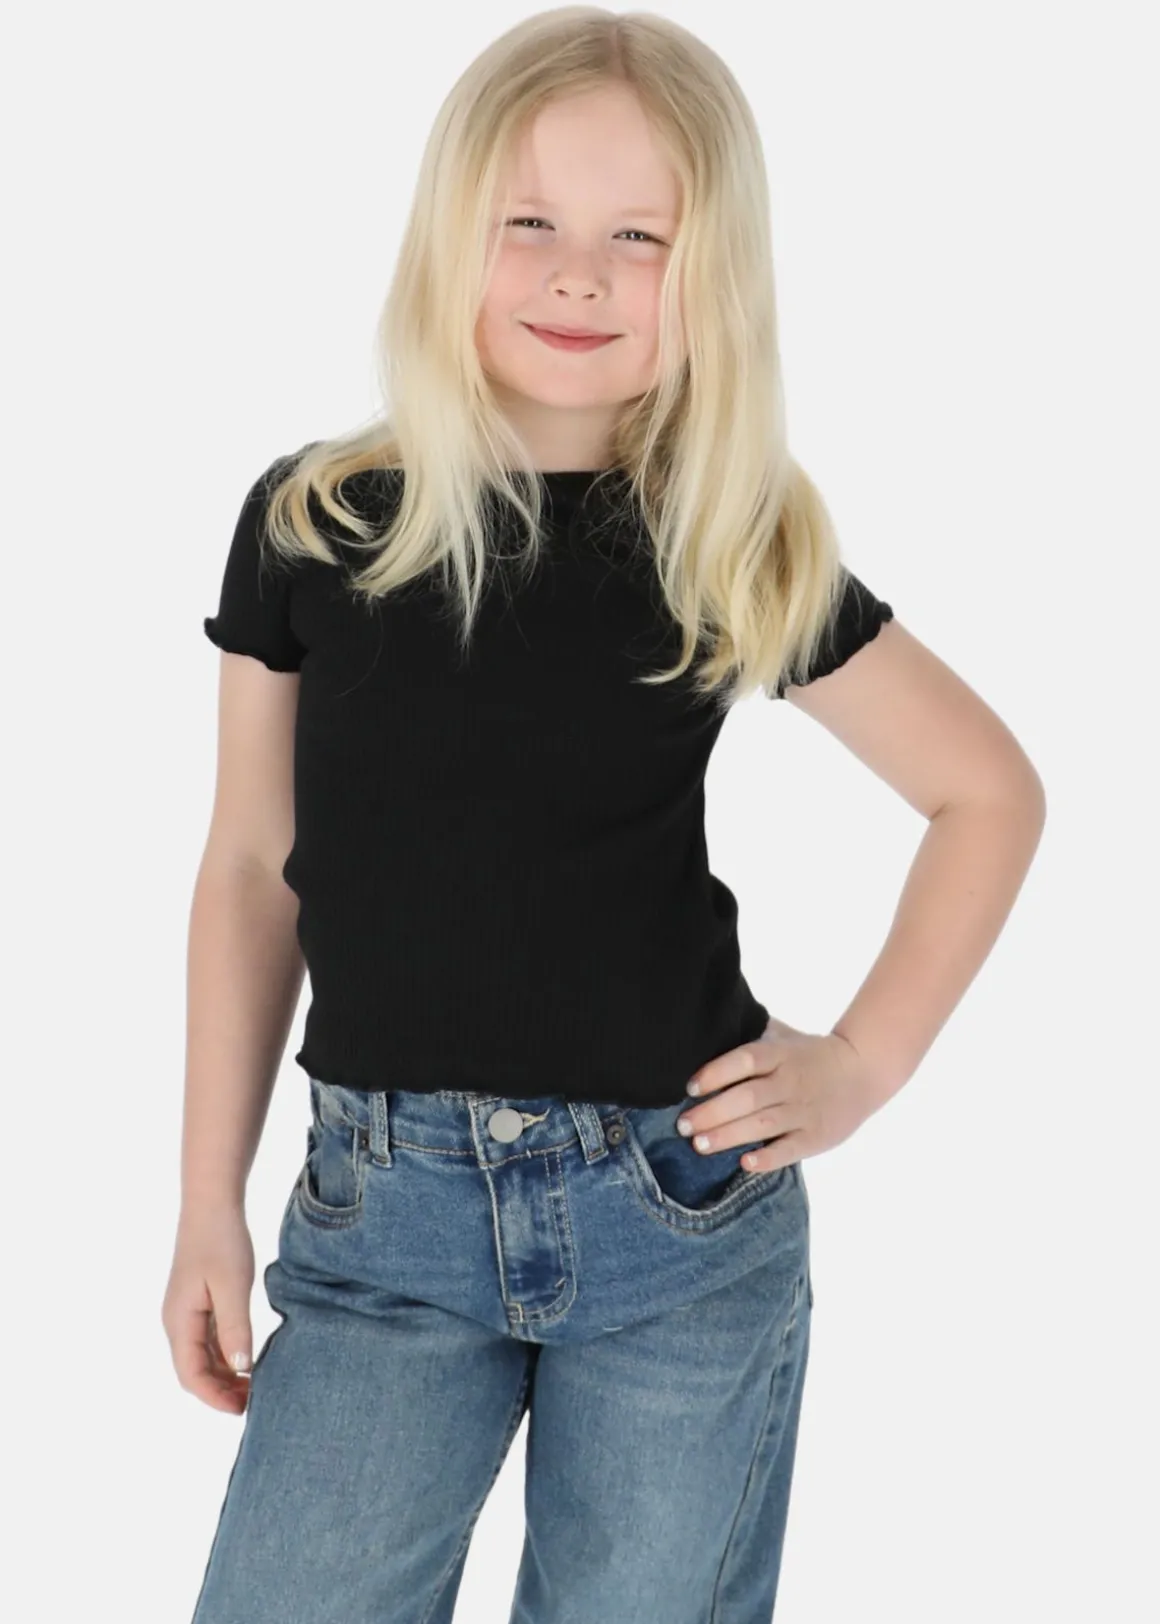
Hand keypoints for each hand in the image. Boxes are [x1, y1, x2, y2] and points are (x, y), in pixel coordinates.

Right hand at [162, 1205, 255, 1414]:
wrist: (212, 1204)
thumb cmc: (221, 1241)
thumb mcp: (232, 1287)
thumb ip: (235, 1329)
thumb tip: (240, 1369)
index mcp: (179, 1321)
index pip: (191, 1375)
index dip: (214, 1398)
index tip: (242, 1409)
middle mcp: (177, 1321)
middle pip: (194, 1370)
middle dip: (220, 1391)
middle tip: (255, 1401)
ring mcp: (186, 1312)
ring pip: (201, 1357)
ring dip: (224, 1375)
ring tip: (254, 1384)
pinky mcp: (198, 1301)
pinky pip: (208, 1340)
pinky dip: (225, 1355)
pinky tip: (247, 1357)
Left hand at [676, 1015, 878, 1170]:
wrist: (863, 1070)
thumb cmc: (809, 1054)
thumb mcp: (783, 1035)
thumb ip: (750, 1033)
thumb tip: (706, 1028)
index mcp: (781, 1054)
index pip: (745, 1060)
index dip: (716, 1072)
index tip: (689, 1087)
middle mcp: (790, 1081)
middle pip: (748, 1097)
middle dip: (712, 1112)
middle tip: (683, 1125)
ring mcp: (804, 1110)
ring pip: (763, 1124)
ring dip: (729, 1136)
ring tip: (700, 1145)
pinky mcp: (816, 1137)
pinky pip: (790, 1149)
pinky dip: (767, 1158)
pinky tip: (745, 1164)